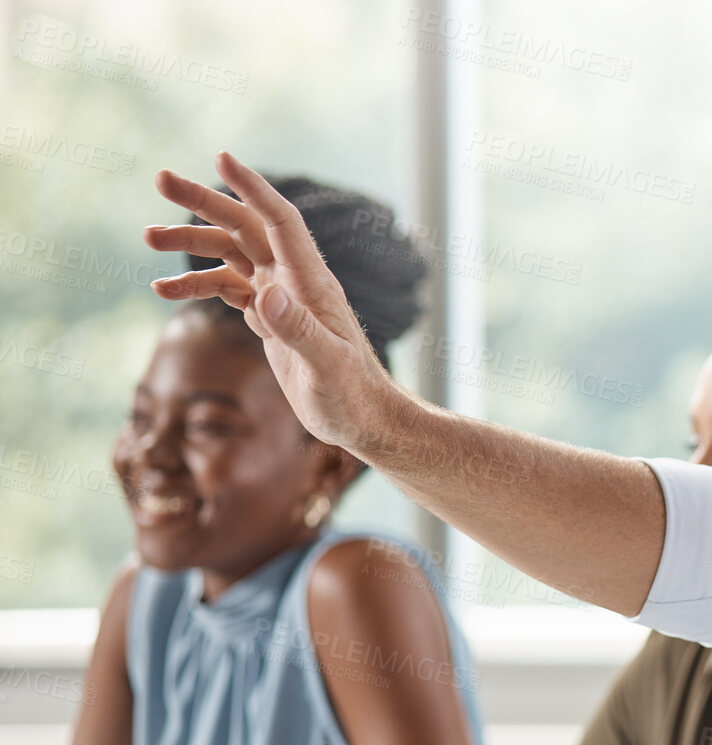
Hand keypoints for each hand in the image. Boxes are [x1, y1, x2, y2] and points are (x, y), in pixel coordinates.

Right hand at [143, 152, 405, 450]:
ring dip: (192, 244)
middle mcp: (296, 282)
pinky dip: (199, 284)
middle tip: (160, 180)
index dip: (253, 188)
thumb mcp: (326, 367)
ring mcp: (283, 299)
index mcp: (311, 283)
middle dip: (205, 202)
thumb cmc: (353, 396)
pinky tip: (165, 292)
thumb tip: (267, 294)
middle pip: (246, 227)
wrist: (365, 421)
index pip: (280, 221)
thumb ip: (299, 331)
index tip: (221, 157)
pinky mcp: (273, 320)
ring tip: (147, 237)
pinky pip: (230, 288)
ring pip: (232, 255)